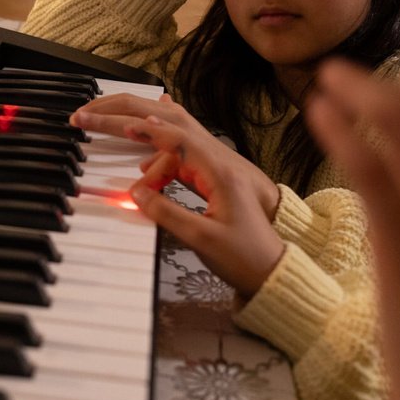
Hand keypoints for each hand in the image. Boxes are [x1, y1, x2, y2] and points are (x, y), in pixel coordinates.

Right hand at [129, 136, 286, 298]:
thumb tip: (138, 195)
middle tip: (133, 170)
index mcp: (221, 176)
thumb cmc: (245, 257)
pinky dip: (170, 174)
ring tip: (143, 185)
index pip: (181, 142)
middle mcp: (223, 171)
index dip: (153, 132)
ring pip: (184, 159)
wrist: (270, 272)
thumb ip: (165, 213)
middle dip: (153, 152)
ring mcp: (223, 179)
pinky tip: (158, 181)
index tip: (128, 128)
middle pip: (181, 146)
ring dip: (160, 166)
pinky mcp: (220, 189)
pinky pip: (190, 170)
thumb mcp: (200, 237)